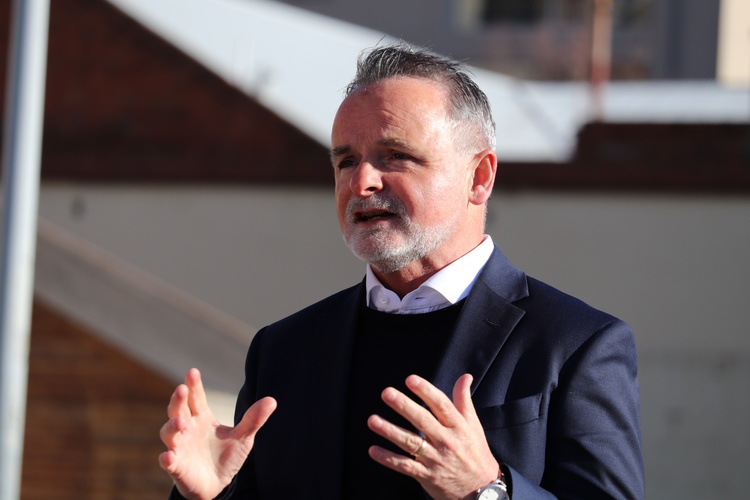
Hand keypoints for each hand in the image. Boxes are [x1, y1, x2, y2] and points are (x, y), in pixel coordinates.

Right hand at [158, 368, 276, 499]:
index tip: (193, 372)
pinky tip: (168, 456)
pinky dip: (167, 458)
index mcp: (202, 417)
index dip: (194, 385)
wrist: (218, 483)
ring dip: (172, 426)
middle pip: (178, 409)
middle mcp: (187, 428)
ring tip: (179, 422)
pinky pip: (168, 461)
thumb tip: (272, 400)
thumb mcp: (243, 437)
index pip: (196, 398)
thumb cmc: (227, 456)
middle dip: (178, 399)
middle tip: (182, 389)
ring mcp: (180, 446)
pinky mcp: (176, 466)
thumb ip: (254, 419)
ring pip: (169, 432)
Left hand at [367, 374, 498, 499]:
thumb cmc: (476, 452)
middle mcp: (446, 441)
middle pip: (422, 420)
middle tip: (387, 393)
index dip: (426, 391)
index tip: (410, 379)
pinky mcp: (427, 476)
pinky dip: (388, 459)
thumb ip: (464, 400)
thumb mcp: (473, 425)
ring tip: (372, 420)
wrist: (482, 490)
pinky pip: (405, 466)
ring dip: (390, 431)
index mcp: (458, 426)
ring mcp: (435, 459)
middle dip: (403, 406)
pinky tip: (373, 450)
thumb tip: (465, 376)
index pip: (441, 404)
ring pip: (410, 442)